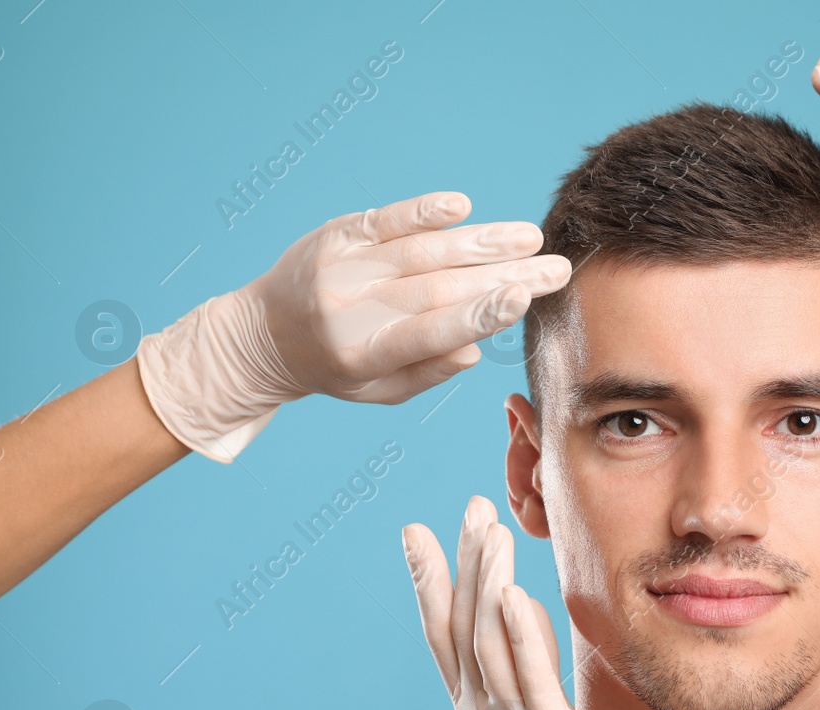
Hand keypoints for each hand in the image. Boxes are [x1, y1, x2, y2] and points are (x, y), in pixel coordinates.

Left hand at [138, 192, 570, 461]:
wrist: (262, 333)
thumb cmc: (336, 369)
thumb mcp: (378, 392)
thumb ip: (427, 373)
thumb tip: (475, 349)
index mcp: (363, 353)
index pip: (428, 332)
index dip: (477, 316)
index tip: (522, 300)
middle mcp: (350, 307)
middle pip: (439, 288)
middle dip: (504, 276)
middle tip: (557, 269)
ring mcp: (342, 266)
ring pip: (423, 250)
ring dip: (482, 243)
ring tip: (531, 239)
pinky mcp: (337, 235)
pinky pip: (385, 219)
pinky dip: (424, 212)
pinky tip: (463, 207)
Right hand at [403, 496, 666, 709]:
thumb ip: (528, 674)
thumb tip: (518, 618)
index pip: (445, 636)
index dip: (430, 582)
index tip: (417, 532)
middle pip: (462, 628)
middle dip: (461, 564)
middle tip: (466, 508)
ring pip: (491, 645)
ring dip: (487, 583)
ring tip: (489, 531)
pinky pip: (530, 680)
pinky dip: (520, 635)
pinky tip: (514, 595)